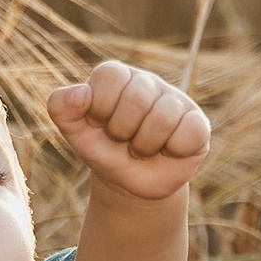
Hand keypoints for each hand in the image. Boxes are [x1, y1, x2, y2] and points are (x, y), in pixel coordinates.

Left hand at [47, 61, 209, 201]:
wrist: (130, 184)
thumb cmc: (103, 151)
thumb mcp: (75, 133)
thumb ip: (62, 108)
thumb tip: (79, 93)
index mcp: (118, 77)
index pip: (109, 76)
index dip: (100, 108)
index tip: (99, 124)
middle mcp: (148, 83)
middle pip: (137, 96)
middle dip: (122, 131)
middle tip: (122, 140)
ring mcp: (175, 101)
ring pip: (163, 116)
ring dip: (145, 145)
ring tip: (141, 149)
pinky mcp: (198, 124)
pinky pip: (190, 131)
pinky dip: (173, 149)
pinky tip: (167, 151)